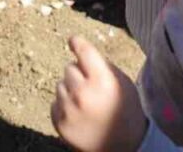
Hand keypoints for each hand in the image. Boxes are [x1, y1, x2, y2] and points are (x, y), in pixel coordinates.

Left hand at [51, 36, 146, 151]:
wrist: (125, 148)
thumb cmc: (126, 112)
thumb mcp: (123, 85)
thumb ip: (103, 67)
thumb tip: (81, 53)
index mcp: (102, 81)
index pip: (83, 52)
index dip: (78, 43)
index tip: (73, 40)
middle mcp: (82, 94)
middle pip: (69, 67)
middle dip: (79, 74)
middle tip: (92, 89)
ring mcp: (68, 109)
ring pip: (60, 84)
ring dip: (70, 90)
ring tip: (87, 104)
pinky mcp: (59, 122)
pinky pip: (55, 102)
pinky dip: (64, 106)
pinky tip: (80, 115)